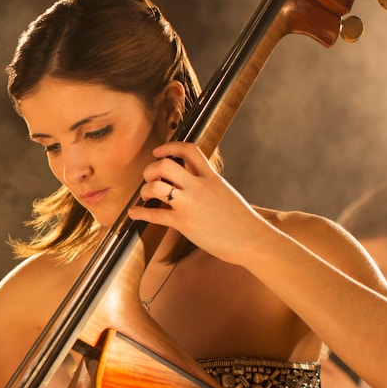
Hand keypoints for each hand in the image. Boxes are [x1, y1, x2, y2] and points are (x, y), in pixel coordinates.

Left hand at [128, 142, 269, 265]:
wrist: (252, 240)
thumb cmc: (240, 220)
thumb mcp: (225, 192)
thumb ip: (207, 183)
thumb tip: (191, 180)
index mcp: (211, 176)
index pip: (188, 150)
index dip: (169, 147)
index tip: (158, 152)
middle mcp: (199, 186)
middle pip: (165, 164)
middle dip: (150, 170)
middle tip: (150, 180)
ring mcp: (191, 204)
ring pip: (156, 186)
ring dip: (144, 189)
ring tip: (145, 196)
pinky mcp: (184, 223)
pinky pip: (155, 214)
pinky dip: (140, 213)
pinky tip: (134, 213)